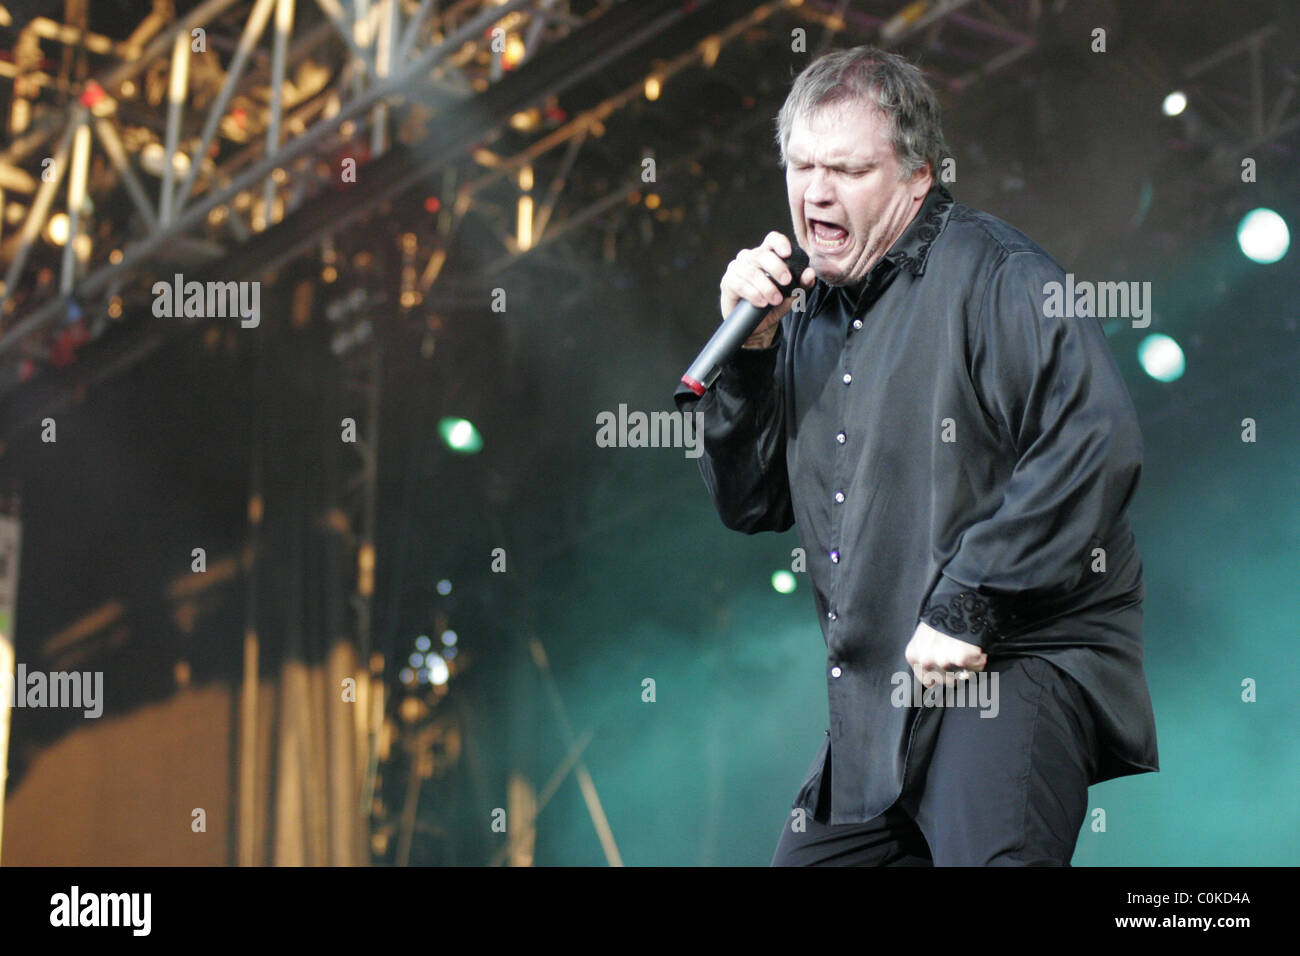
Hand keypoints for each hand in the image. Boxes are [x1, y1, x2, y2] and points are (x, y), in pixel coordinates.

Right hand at [719, 231, 815, 348]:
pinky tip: (761, 302)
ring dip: (766, 286)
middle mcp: (749, 258)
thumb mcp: (790, 296)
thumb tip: (810, 273)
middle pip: (761, 254)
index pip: (772, 240)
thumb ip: (801, 285)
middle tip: (787, 282)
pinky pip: (739, 284)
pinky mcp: (728, 282)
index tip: (787, 254)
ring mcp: (736, 268)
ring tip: (775, 300)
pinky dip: (752, 293)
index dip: (779, 243)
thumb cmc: (771, 306)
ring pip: (751, 271)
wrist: (754, 326)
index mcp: (766, 255)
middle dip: (776, 267)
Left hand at [905, 620, 986, 689]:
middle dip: (956, 672)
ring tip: (968, 648)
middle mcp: (925, 661)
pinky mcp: (960, 658)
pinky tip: (977, 647)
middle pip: (945, 681)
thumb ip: (926, 656)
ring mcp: (942, 661)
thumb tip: (932, 681)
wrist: (956, 599)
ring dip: (969, 665)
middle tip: (962, 655)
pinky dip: (980, 659)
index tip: (950, 668)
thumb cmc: (941, 616)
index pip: (928, 680)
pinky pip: (976, 667)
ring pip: (961, 676)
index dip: (942, 675)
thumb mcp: (924, 636)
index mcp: (914, 655)